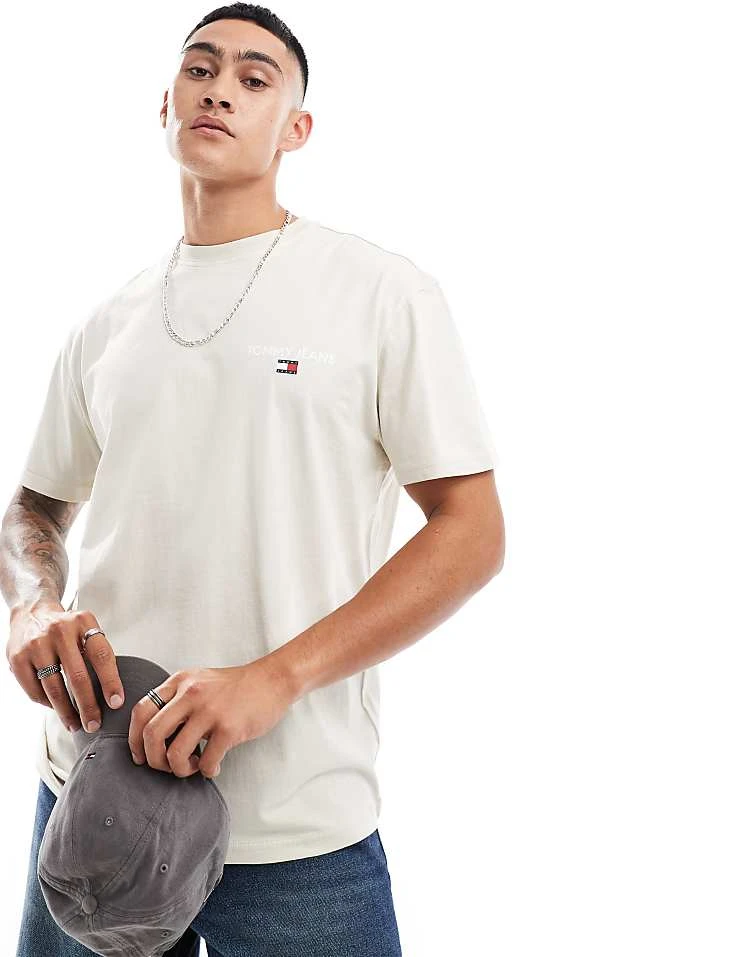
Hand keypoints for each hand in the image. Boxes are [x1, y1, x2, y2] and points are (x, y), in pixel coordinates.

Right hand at [6, 601, 124, 732]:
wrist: (31, 612)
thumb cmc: (65, 628)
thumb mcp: (85, 628)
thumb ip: (96, 653)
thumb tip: (112, 692)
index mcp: (83, 622)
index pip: (101, 655)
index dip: (111, 682)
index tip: (116, 703)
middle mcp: (60, 631)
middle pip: (77, 677)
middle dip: (88, 706)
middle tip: (94, 724)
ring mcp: (36, 645)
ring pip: (54, 688)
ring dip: (66, 712)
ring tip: (76, 724)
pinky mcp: (18, 658)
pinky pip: (35, 690)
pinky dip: (47, 703)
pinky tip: (56, 708)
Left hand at [127, 658, 295, 779]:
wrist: (273, 680)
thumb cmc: (236, 687)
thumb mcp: (199, 681)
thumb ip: (177, 699)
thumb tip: (154, 736)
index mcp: (180, 682)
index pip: (141, 711)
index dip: (134, 739)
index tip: (141, 755)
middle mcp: (191, 694)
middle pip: (151, 734)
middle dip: (153, 760)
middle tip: (165, 767)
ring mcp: (210, 711)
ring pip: (175, 753)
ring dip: (180, 769)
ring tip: (194, 766)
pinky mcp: (229, 728)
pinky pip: (207, 761)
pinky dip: (207, 771)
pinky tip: (214, 767)